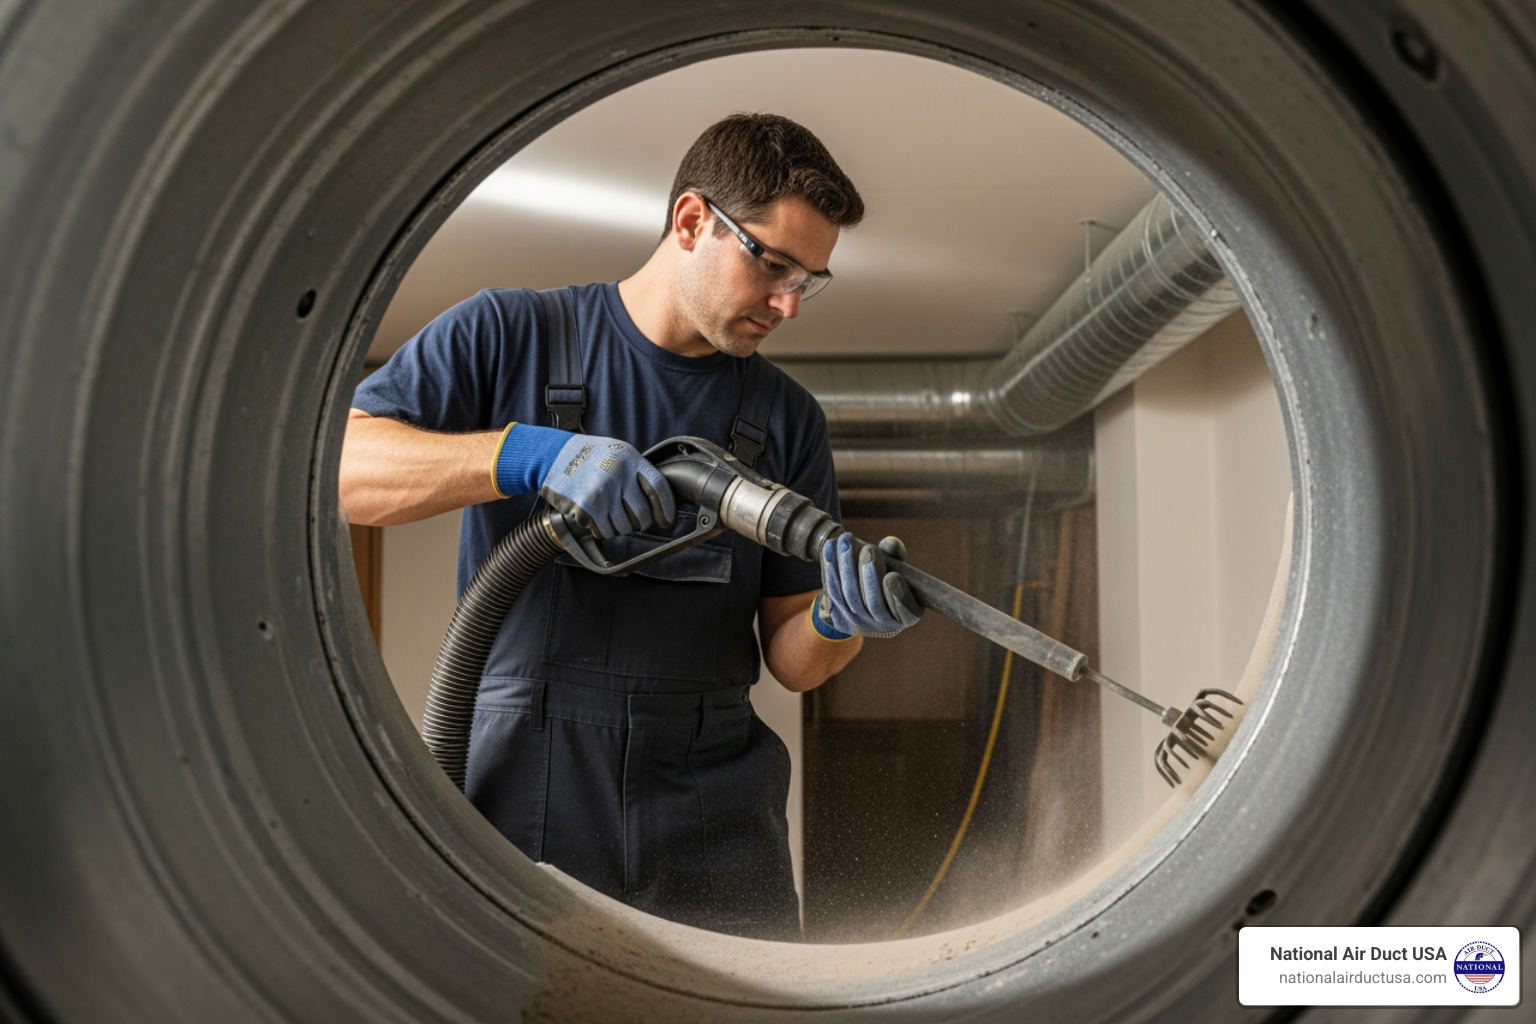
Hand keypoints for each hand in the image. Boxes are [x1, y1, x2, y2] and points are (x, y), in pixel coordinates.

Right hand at [537, 433, 674, 539]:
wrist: (551, 456)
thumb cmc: (588, 456)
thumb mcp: (617, 453)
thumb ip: (636, 472)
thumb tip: (659, 501)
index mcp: (630, 459)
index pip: (659, 488)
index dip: (667, 509)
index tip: (666, 521)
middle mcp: (618, 475)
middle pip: (643, 515)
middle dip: (641, 523)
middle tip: (633, 521)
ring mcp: (601, 492)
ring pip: (624, 527)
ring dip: (619, 527)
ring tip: (608, 513)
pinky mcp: (585, 508)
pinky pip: (604, 532)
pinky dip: (601, 530)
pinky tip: (593, 515)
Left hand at [815, 534, 923, 638]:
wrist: (862, 593)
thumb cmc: (886, 574)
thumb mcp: (896, 562)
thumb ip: (896, 554)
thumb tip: (889, 543)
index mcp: (908, 614)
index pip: (907, 612)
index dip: (898, 596)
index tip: (892, 575)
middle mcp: (885, 624)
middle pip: (875, 605)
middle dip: (870, 576)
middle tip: (869, 549)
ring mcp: (862, 623)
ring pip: (852, 599)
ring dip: (847, 568)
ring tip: (846, 542)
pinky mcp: (841, 617)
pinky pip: (835, 595)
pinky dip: (831, 572)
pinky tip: (829, 549)